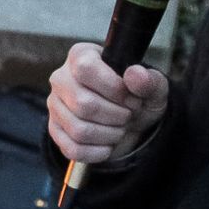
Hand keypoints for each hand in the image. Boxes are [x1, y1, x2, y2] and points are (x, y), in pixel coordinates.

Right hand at [47, 42, 168, 164]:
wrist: (131, 122)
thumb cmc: (137, 98)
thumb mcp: (153, 88)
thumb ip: (149, 80)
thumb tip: (135, 76)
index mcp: (81, 56)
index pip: (85, 69)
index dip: (113, 88)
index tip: (131, 97)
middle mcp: (61, 78)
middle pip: (83, 103)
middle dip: (116, 116)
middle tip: (128, 115)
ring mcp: (55, 106)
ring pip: (79, 129)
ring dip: (110, 135)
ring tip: (120, 128)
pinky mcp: (55, 130)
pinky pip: (73, 149)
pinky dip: (98, 152)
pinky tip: (108, 144)